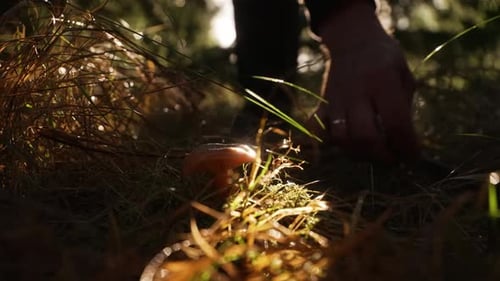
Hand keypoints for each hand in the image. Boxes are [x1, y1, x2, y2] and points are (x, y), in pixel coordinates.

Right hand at [312, 2, 417, 161]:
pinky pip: (317, 129)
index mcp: (383, 83)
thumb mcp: (405, 76)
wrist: (353, 40)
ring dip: (358, 153)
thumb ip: (404, 108)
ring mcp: (336, 99)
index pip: (396, 124)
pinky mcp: (323, 104)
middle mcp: (357, 92)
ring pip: (341, 138)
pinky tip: (344, 142)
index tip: (412, 157)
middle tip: (392, 158)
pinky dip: (327, 141)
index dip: (407, 147)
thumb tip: (403, 142)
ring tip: (371, 152)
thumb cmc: (385, 59)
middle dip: (382, 156)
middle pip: (365, 137)